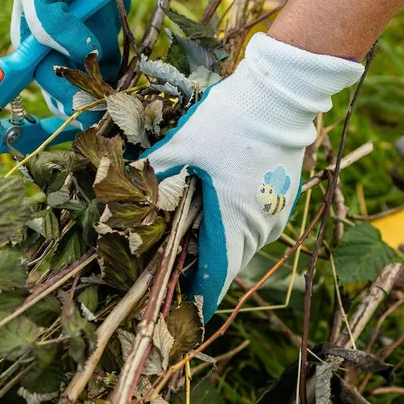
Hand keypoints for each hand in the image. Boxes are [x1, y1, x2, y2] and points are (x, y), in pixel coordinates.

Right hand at [12, 0, 129, 116]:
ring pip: (92, 83)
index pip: (45, 80)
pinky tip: (132, 81)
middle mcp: (55, 49)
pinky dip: (122, 77)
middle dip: (88, 100)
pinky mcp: (105, 38)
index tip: (85, 100)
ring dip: (107, 93)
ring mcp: (80, 45)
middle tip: (111, 105)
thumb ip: (55, 28)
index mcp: (32, 43)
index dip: (63, 93)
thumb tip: (84, 55)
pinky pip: (113, 67)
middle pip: (68, 89)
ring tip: (124, 98)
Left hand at [141, 34, 364, 321]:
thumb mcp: (182, 144)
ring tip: (188, 238)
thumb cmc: (231, 120)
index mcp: (234, 222)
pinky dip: (235, 225)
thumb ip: (152, 171)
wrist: (282, 93)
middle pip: (228, 262)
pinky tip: (214, 207)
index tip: (178, 310)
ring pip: (244, 243)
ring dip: (219, 245)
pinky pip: (256, 224)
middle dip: (201, 268)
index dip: (196, 297)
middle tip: (171, 267)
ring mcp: (276, 212)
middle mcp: (260, 226)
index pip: (216, 277)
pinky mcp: (283, 196)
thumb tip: (121, 186)